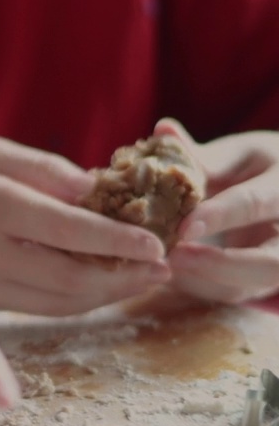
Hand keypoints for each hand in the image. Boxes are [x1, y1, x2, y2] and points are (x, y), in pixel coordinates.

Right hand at [0, 137, 169, 314]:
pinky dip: (73, 301)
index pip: (68, 229)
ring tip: (138, 280)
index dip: (118, 239)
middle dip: (124, 276)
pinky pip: (36, 309)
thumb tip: (94, 188)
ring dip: (105, 295)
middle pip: (70, 277)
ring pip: (58, 303)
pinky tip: (95, 286)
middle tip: (161, 268)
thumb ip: (39, 167)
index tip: (157, 242)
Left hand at [157, 118, 278, 302]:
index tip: (184, 226)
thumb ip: (203, 155)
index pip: (255, 204)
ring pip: (249, 287)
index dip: (221, 216)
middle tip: (172, 258)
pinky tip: (164, 274)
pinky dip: (197, 288)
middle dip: (220, 264)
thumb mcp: (241, 155)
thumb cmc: (260, 168)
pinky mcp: (262, 283)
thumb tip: (162, 131)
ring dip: (202, 282)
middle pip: (269, 264)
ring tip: (159, 267)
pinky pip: (231, 294)